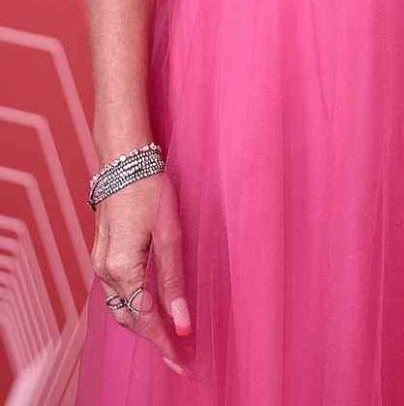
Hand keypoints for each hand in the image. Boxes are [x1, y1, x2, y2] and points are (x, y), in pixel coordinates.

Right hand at [93, 172, 189, 371]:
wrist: (123, 160)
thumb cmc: (150, 190)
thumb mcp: (170, 234)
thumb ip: (173, 281)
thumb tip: (181, 323)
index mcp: (122, 269)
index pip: (144, 320)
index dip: (164, 343)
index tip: (182, 362)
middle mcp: (105, 271)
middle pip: (129, 319)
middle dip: (153, 339)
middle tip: (179, 357)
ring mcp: (100, 263)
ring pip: (120, 307)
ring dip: (142, 325)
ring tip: (168, 338)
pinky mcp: (103, 253)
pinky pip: (117, 292)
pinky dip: (133, 306)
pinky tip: (149, 308)